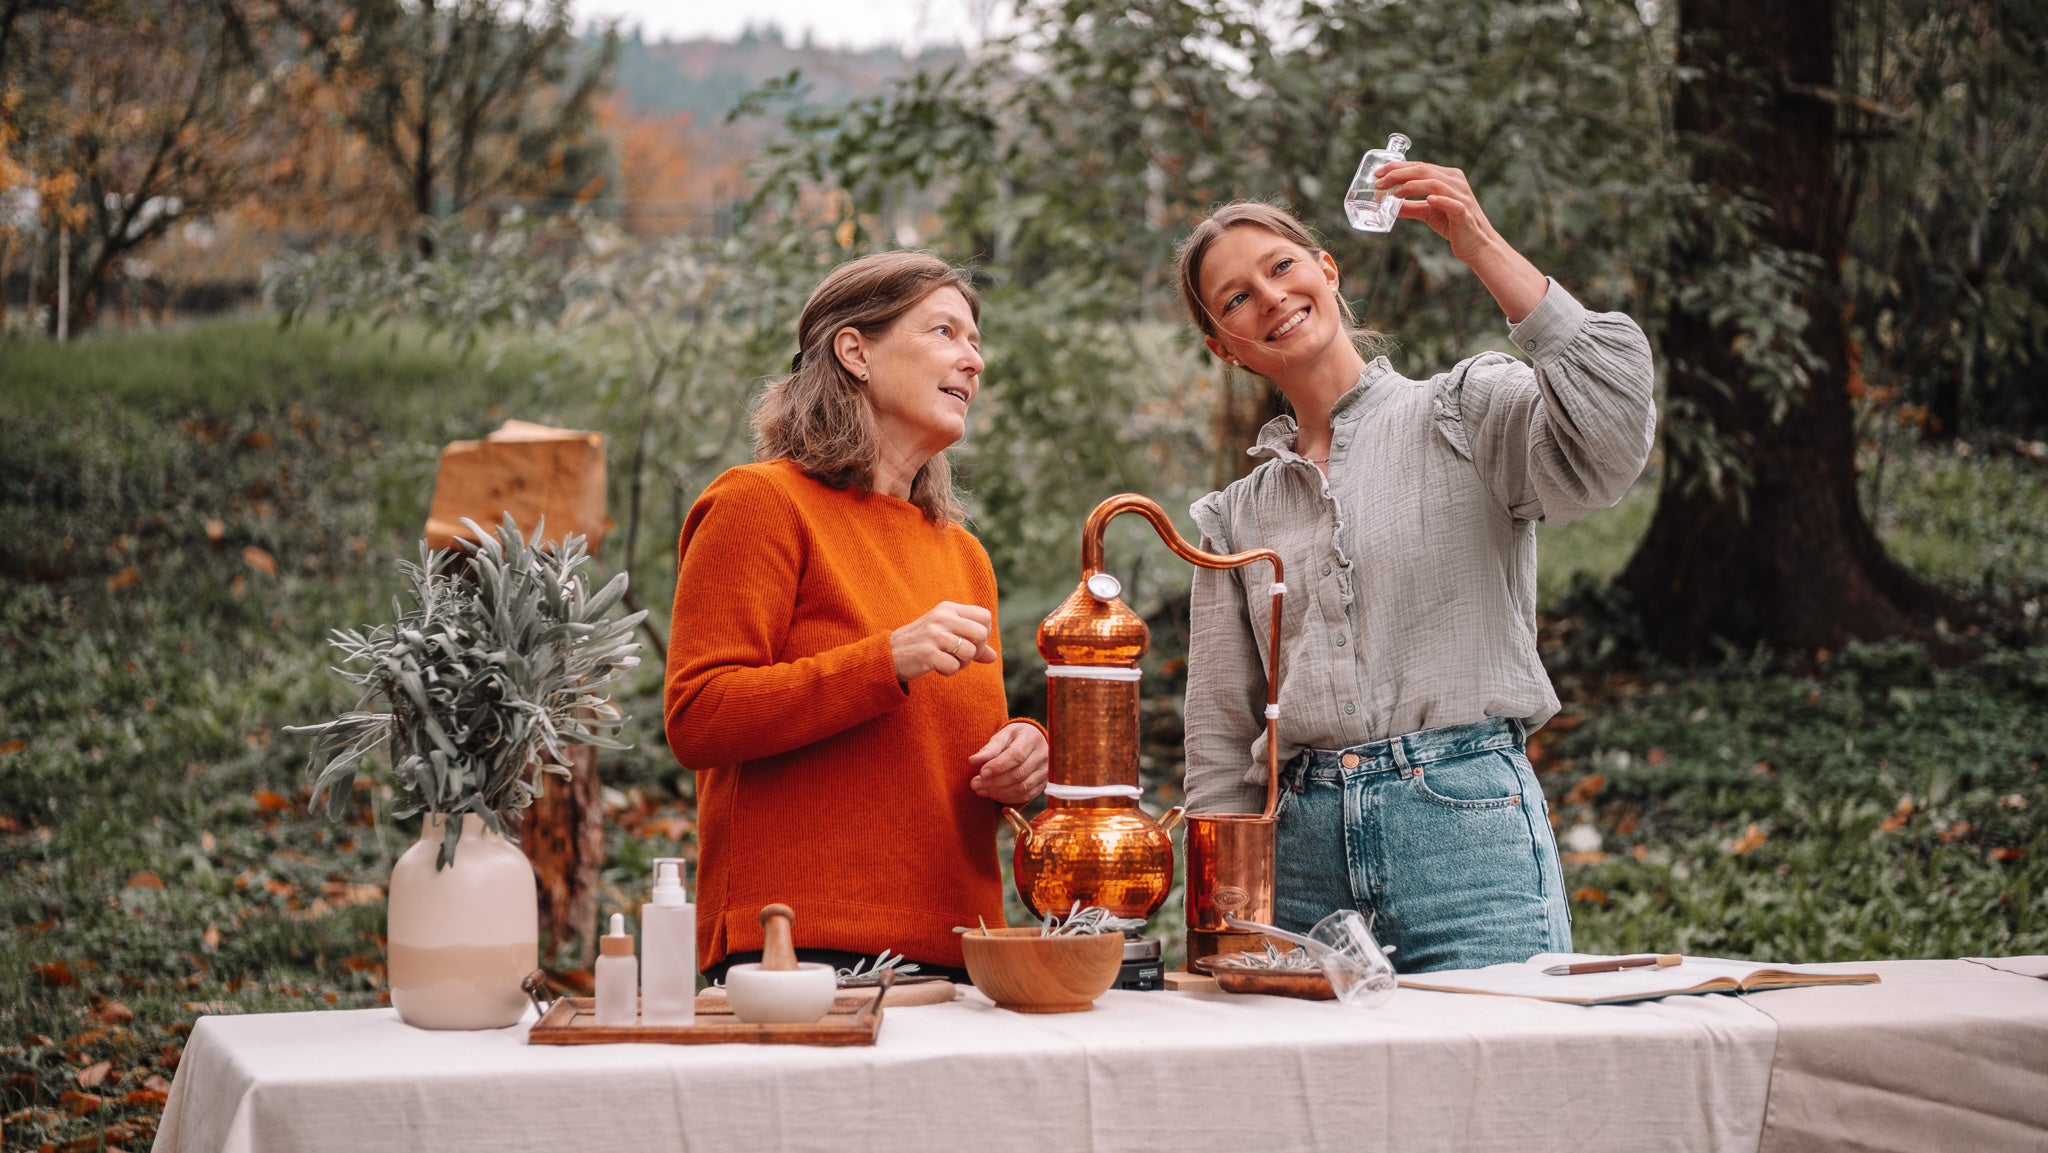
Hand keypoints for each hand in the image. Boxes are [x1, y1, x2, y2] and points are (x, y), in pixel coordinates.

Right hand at [890, 601, 997, 683]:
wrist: (889, 653)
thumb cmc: (922, 643)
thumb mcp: (945, 635)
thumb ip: (970, 642)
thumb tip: (993, 656)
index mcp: (948, 609)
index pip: (984, 617)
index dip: (985, 634)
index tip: (971, 643)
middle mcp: (942, 618)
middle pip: (980, 634)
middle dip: (976, 650)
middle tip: (962, 656)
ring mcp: (934, 635)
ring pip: (969, 652)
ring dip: (963, 664)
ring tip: (949, 662)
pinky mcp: (927, 653)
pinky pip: (954, 666)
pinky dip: (949, 672)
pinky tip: (938, 668)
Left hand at [968, 722, 1047, 804]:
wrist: (1034, 742)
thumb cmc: (1016, 738)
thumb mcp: (1003, 735)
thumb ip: (989, 748)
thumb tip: (973, 761)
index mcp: (1031, 739)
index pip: (1016, 755)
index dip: (998, 766)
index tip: (981, 772)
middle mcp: (1042, 756)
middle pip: (1018, 774)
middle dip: (994, 782)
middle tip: (974, 784)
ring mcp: (1045, 772)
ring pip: (1022, 788)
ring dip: (998, 792)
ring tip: (980, 790)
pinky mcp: (1043, 784)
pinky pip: (1025, 796)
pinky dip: (1006, 798)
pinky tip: (992, 794)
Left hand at [1376, 161, 1546, 321]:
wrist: (1477, 244)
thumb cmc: (1453, 225)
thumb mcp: (1428, 213)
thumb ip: (1411, 206)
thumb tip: (1388, 204)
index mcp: (1447, 177)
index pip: (1419, 166)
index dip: (1397, 167)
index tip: (1378, 174)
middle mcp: (1455, 181)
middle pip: (1424, 170)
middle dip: (1398, 174)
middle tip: (1378, 182)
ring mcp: (1461, 195)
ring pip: (1434, 182)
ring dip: (1411, 186)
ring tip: (1393, 193)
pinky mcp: (1464, 211)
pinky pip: (1452, 202)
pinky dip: (1440, 199)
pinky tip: (1428, 200)